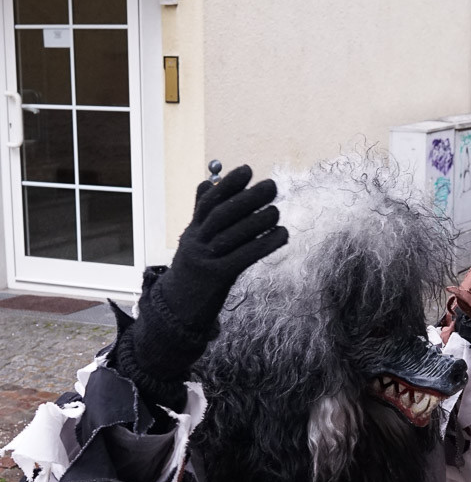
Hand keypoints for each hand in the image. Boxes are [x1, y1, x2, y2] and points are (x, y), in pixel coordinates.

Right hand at [115, 166, 287, 397]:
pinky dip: (264, 245)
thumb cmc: (193, 270)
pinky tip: (282, 235)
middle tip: (272, 185)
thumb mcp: (194, 240)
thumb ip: (202, 213)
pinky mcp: (217, 279)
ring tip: (277, 210)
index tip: (247, 170)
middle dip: (247, 198)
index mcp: (192, 231)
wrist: (177, 311)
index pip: (208, 201)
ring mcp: (204, 261)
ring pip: (232, 236)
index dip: (228, 184)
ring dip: (258, 221)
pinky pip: (243, 258)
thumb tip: (208, 182)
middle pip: (221, 215)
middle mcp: (195, 243)